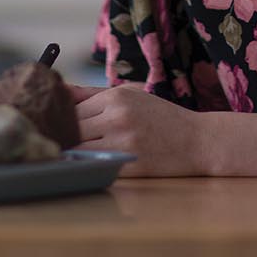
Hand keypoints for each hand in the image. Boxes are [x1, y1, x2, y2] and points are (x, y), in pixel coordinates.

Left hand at [72, 83, 205, 176]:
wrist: (197, 140)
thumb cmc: (161, 116)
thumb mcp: (131, 95)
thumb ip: (92, 94)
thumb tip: (59, 90)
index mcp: (115, 96)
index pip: (71, 109)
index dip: (62, 121)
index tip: (59, 128)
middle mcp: (116, 117)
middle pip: (71, 129)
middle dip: (64, 138)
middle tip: (60, 144)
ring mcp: (122, 142)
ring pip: (78, 149)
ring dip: (73, 153)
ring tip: (72, 155)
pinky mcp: (128, 165)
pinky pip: (95, 166)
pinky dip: (88, 166)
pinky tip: (90, 165)